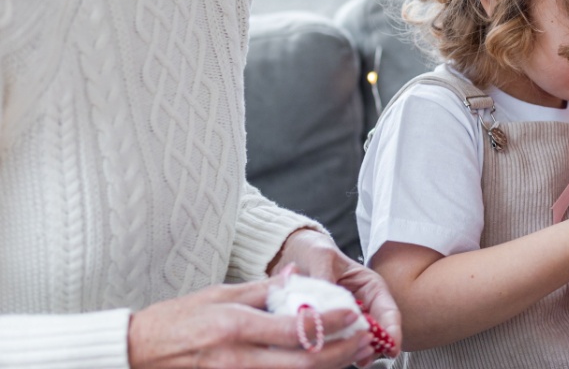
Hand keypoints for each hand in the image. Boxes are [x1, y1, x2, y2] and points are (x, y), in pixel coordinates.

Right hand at [127, 278, 368, 368]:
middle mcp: (239, 358)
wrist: (137, 352)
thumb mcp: (219, 294)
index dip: (331, 323)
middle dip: (341, 352)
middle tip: (363, 338)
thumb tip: (296, 276)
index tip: (353, 313)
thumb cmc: (175, 321)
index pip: (296, 328)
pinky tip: (318, 364)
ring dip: (328, 367)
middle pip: (304, 363)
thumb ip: (262, 288)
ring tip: (351, 351)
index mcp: (236, 327)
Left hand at [272, 229, 402, 364]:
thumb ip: (324, 276)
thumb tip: (319, 301)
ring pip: (357, 342)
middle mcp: (363, 305)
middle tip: (363, 359)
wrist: (293, 254)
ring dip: (352, 351)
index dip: (393, 331)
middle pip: (376, 333)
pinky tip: (326, 353)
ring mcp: (347, 319)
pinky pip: (336, 343)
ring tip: (344, 358)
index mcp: (370, 287)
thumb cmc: (314, 251)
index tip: (392, 347)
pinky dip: (333, 350)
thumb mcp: (321, 256)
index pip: (388, 312)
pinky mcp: (331, 328)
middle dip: (372, 348)